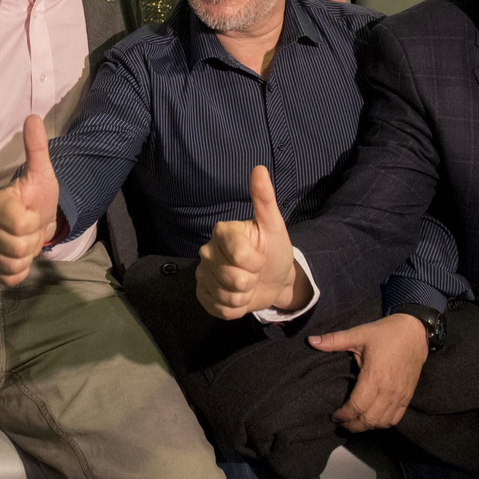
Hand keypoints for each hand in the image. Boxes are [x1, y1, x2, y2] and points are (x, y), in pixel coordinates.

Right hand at [0, 115, 59, 286]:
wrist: (34, 219)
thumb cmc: (38, 197)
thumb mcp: (42, 174)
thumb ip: (36, 149)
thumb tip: (32, 117)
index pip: (21, 224)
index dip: (35, 222)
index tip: (33, 212)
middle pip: (19, 248)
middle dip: (33, 240)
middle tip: (31, 229)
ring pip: (14, 264)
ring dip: (27, 256)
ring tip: (25, 240)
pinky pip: (9, 279)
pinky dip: (19, 271)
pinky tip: (18, 257)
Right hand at [196, 165, 307, 318]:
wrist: (275, 278)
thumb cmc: (274, 250)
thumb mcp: (274, 226)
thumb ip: (265, 199)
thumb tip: (259, 168)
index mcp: (222, 231)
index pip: (239, 255)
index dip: (255, 262)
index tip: (262, 256)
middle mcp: (207, 251)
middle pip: (232, 278)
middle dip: (251, 281)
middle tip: (255, 272)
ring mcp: (202, 274)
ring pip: (226, 296)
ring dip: (244, 296)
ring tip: (248, 285)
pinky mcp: (202, 295)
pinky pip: (219, 309)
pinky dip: (234, 308)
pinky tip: (238, 297)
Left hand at [309, 314, 429, 430]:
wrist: (415, 333)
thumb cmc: (385, 333)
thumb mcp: (358, 334)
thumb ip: (334, 340)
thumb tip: (310, 341)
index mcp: (374, 377)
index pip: (357, 406)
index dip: (344, 415)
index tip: (334, 416)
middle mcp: (388, 391)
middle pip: (369, 420)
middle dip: (353, 425)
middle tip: (341, 423)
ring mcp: (400, 396)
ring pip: (382, 422)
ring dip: (367, 426)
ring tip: (354, 423)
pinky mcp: (408, 396)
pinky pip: (396, 418)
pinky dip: (383, 423)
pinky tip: (373, 420)